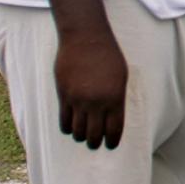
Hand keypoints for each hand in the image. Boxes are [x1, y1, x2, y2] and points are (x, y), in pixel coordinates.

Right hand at [55, 28, 128, 150]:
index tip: (111, 145)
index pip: (114, 129)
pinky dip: (67, 128)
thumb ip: (117, 98)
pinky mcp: (63, 95)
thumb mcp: (121, 76)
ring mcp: (78, 99)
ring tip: (83, 136)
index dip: (112, 141)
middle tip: (95, 144)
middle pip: (95, 134)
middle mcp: (97, 102)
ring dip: (81, 137)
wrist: (85, 38)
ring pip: (78, 130)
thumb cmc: (108, 55)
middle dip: (96, 143)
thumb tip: (111, 118)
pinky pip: (64, 120)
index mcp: (115, 98)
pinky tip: (70, 128)